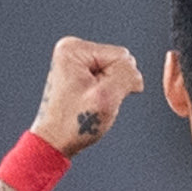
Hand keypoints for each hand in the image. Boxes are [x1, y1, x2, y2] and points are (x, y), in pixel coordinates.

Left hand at [32, 38, 145, 155]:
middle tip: (94, 101)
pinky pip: (107, 78)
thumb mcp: (106, 97)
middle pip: (118, 61)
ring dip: (110, 90)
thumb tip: (135, 74)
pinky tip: (90, 102)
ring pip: (115, 71)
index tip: (98, 96)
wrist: (56, 141)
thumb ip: (127, 76)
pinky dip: (105, 93)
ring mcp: (76, 60)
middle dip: (114, 84)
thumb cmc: (75, 123)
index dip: (118, 81)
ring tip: (91, 103)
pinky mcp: (79, 72)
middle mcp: (72, 49)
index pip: (121, 56)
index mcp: (74, 49)